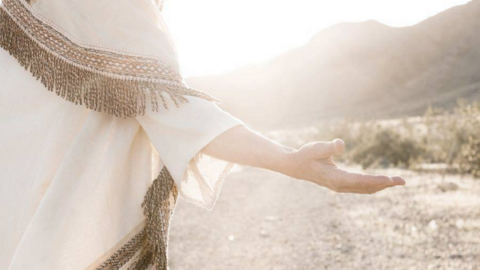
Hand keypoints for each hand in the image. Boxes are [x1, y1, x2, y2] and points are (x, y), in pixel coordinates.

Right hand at [288, 139, 405, 193]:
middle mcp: (339, 185)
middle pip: (366, 187)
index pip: (359, 181)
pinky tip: (383, 182)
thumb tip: (341, 144)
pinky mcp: (341, 184)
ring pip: (365, 188)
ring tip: (398, 181)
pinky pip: (361, 186)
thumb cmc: (305, 155)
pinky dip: (373, 184)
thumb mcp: (314, 148)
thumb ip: (328, 147)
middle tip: (403, 181)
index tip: (390, 180)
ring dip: (381, 185)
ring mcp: (340, 186)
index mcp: (334, 178)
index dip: (375, 180)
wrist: (295, 166)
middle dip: (384, 184)